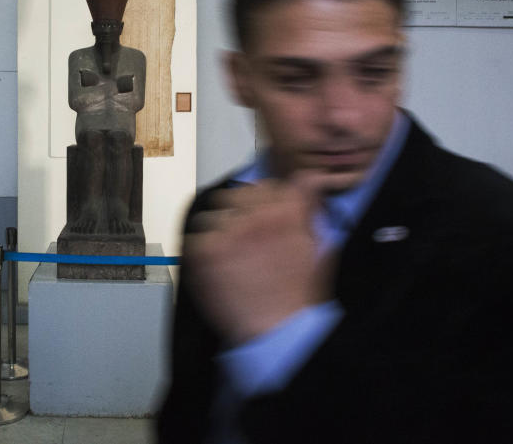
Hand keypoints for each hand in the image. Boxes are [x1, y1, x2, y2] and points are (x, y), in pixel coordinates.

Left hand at [182, 173, 334, 345]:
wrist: (279, 332)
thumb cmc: (299, 298)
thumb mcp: (317, 247)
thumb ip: (309, 209)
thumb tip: (311, 180)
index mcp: (287, 212)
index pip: (268, 185)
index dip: (265, 201)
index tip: (263, 216)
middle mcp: (257, 216)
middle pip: (238, 193)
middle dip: (240, 211)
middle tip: (244, 237)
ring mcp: (229, 232)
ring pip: (213, 213)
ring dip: (219, 229)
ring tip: (230, 255)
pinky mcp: (205, 251)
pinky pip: (195, 237)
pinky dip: (202, 251)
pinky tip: (217, 268)